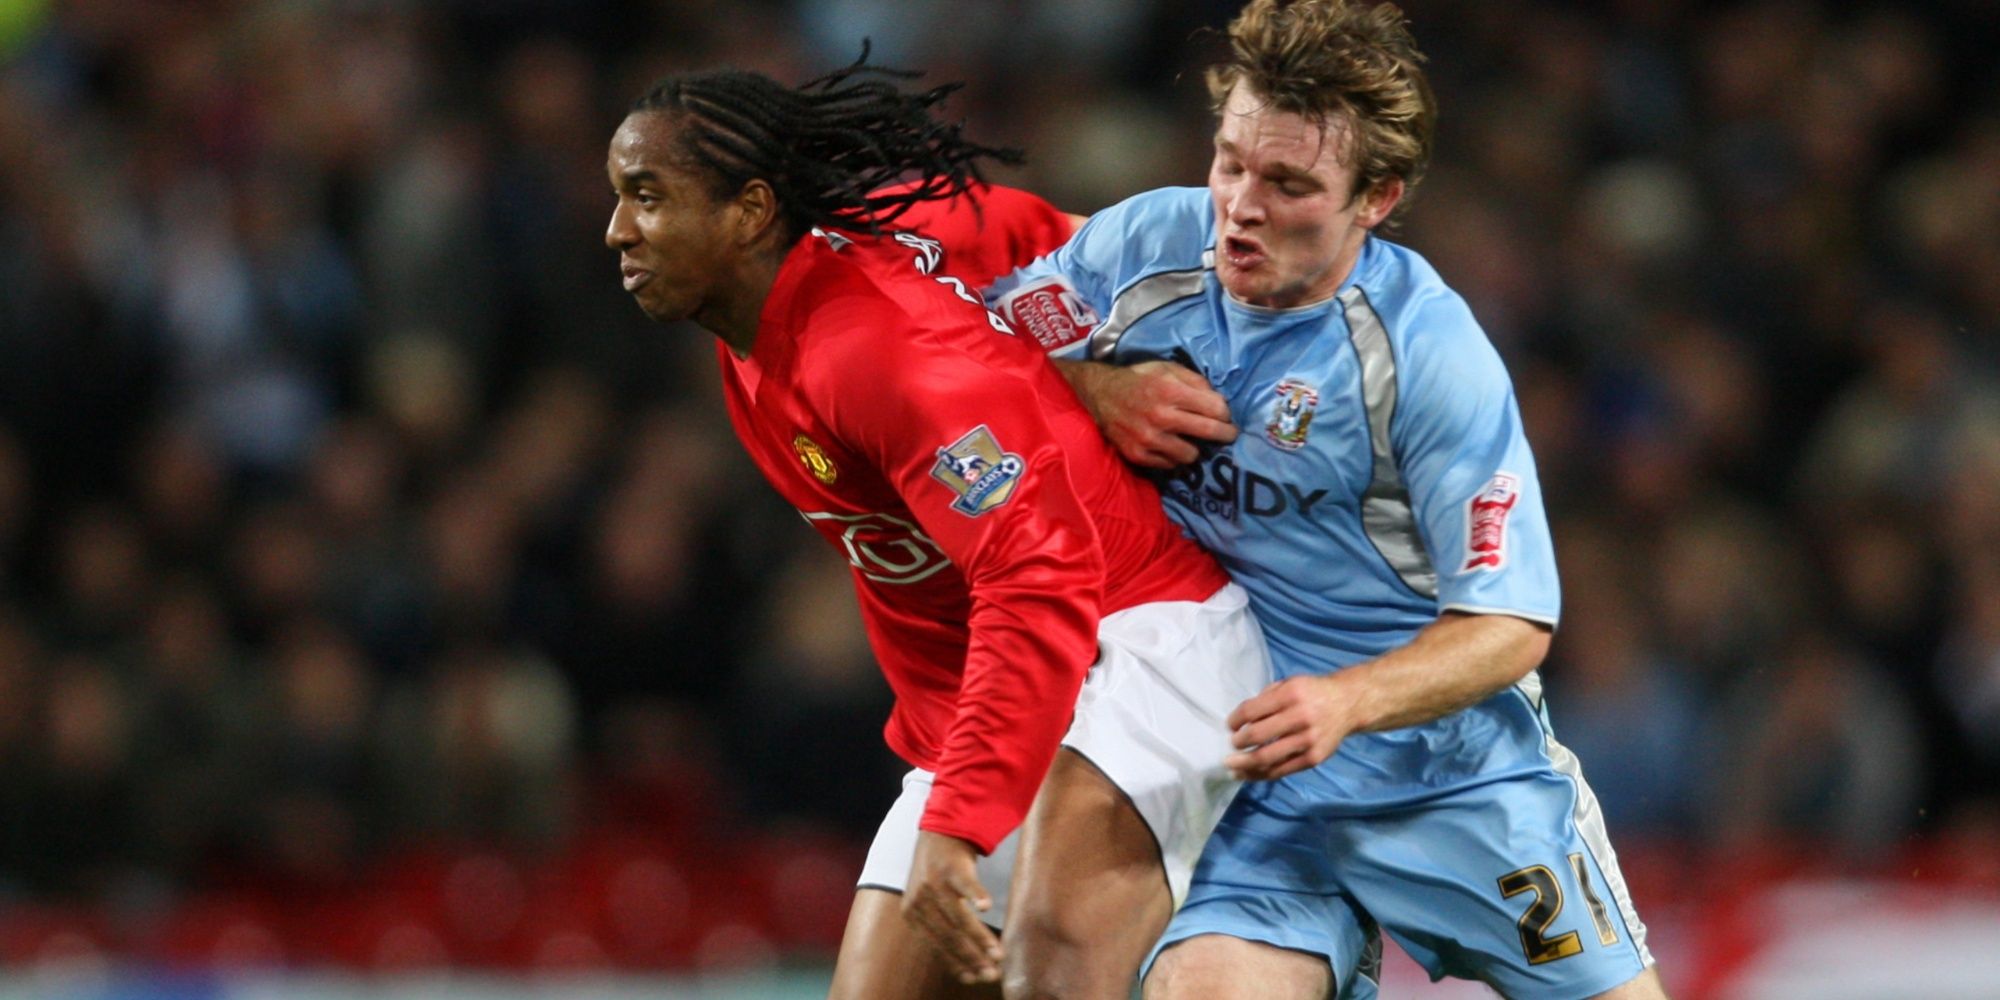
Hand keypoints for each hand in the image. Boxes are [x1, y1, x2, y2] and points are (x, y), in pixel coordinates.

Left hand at [901, 831, 1002, 983]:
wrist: (940, 831)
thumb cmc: (938, 874)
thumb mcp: (927, 902)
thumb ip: (939, 929)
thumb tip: (964, 966)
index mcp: (912, 914)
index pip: (937, 946)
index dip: (958, 964)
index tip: (975, 979)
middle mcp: (920, 900)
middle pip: (950, 936)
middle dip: (973, 958)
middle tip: (992, 974)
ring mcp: (935, 883)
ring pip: (960, 918)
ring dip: (981, 938)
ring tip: (998, 954)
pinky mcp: (952, 867)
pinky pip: (966, 885)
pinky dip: (976, 895)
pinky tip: (987, 907)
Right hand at [1068, 360, 1235, 467]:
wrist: (1100, 393)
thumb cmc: (1138, 379)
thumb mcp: (1167, 369)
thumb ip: (1195, 381)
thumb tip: (1219, 401)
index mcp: (1170, 390)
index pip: (1215, 409)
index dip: (1225, 413)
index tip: (1225, 416)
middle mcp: (1160, 416)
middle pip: (1209, 432)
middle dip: (1225, 434)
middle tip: (1229, 435)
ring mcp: (1148, 438)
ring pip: (1190, 455)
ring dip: (1194, 448)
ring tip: (1189, 440)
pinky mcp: (1137, 454)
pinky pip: (1169, 464)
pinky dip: (1172, 456)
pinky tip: (1168, 445)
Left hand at [1224, 675, 1353, 780]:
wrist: (1347, 704)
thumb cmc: (1311, 693)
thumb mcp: (1288, 684)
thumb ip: (1266, 699)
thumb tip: (1240, 721)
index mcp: (1290, 695)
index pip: (1251, 711)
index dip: (1235, 720)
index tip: (1229, 726)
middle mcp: (1300, 718)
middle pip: (1257, 736)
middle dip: (1238, 743)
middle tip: (1232, 745)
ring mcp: (1308, 741)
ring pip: (1267, 758)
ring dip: (1244, 764)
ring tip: (1232, 767)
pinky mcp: (1313, 758)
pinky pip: (1281, 770)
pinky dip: (1260, 775)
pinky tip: (1247, 774)